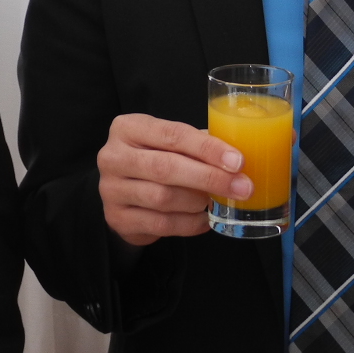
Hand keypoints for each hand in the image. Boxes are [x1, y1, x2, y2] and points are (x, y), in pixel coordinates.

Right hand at [97, 113, 250, 246]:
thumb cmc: (153, 158)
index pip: (172, 134)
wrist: (122, 191)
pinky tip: (204, 219)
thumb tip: (237, 158)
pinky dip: (189, 224)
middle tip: (242, 187)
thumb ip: (196, 144)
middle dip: (210, 178)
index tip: (238, 161)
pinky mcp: (117, 218)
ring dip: (198, 202)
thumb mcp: (168, 143)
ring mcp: (111, 189)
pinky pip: (161, 224)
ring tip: (218, 201)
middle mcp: (113, 156)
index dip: (208, 148)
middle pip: (167, 167)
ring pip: (163, 198)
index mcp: (127, 127)